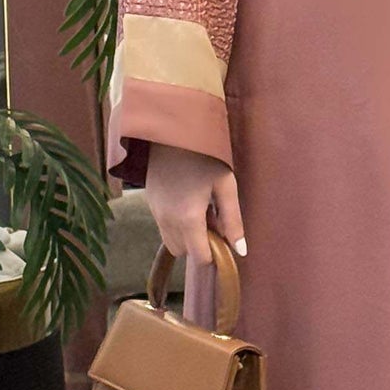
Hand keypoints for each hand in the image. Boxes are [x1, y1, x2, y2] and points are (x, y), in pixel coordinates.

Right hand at [145, 141, 245, 263]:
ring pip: (171, 241)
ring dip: (186, 235)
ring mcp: (155, 212)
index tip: (224, 236)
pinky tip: (187, 200)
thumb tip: (240, 250)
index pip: (200, 258)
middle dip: (199, 244)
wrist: (172, 131)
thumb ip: (233, 220)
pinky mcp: (150, 203)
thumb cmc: (205, 155)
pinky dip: (176, 223)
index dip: (215, 253)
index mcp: (187, 218)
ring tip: (200, 209)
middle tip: (213, 219)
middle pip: (184, 252)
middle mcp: (167, 220)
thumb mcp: (226, 185)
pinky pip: (164, 226)